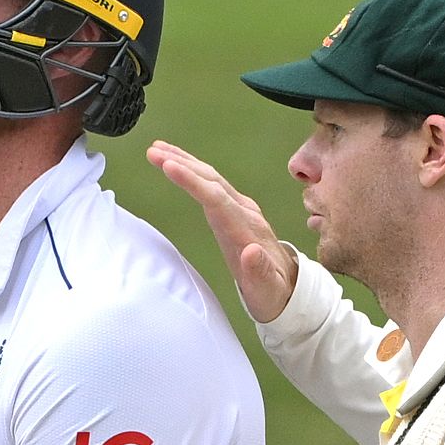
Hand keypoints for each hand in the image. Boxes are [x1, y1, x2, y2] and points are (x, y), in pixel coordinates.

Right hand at [140, 143, 296, 324]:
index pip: (216, 199)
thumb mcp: (269, 291)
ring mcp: (242, 208)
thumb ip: (260, 272)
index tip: (169, 166)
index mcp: (247, 230)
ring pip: (211, 178)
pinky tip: (179, 164)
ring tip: (157, 151)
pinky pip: (212, 184)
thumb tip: (250, 252)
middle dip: (182, 164)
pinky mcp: (237, 209)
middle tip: (153, 152)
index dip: (192, 182)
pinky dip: (193, 171)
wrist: (291, 288)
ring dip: (185, 161)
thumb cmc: (275, 293)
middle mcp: (245, 213)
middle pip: (211, 181)